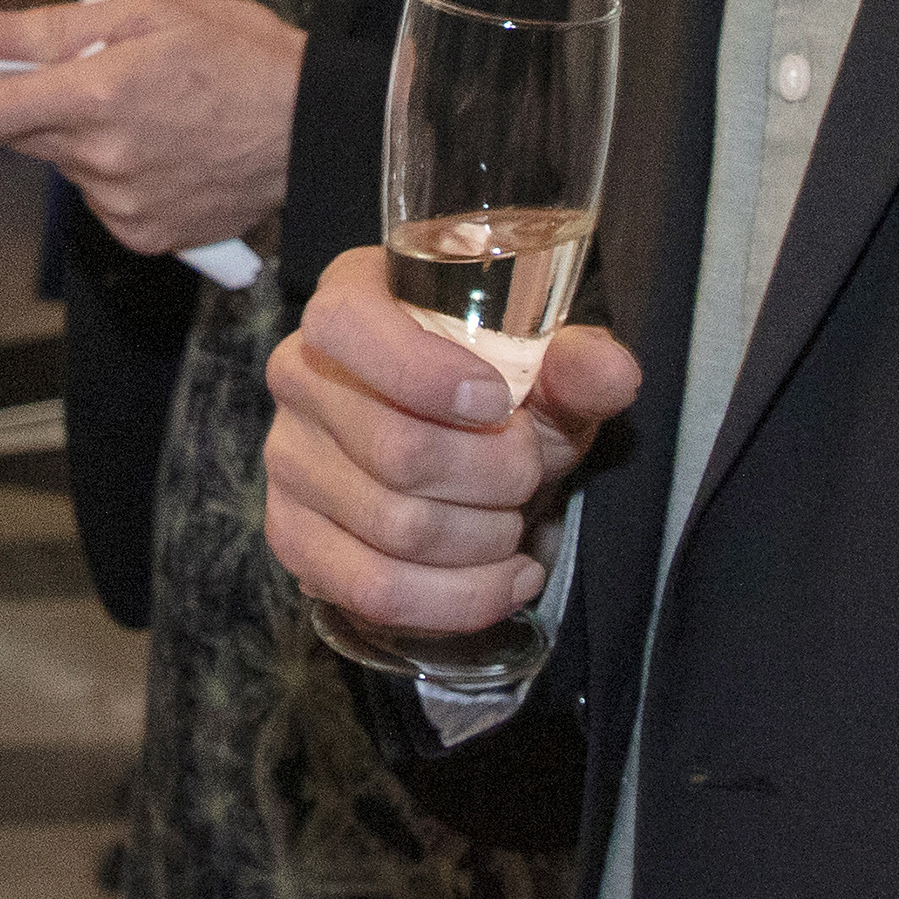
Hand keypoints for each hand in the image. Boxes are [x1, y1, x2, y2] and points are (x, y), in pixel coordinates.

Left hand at [0, 0, 295, 253]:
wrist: (318, 129)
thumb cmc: (246, 56)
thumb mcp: (152, 9)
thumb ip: (57, 23)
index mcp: (98, 96)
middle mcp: (101, 159)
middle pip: (23, 132)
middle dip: (35, 100)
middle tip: (87, 73)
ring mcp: (122, 204)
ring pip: (65, 161)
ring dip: (82, 132)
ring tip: (150, 105)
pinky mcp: (145, 233)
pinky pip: (101, 195)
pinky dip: (115, 167)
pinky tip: (164, 145)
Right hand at [262, 244, 638, 648]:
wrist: (469, 459)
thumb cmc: (501, 399)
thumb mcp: (547, 372)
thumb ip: (579, 366)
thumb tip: (611, 373)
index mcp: (350, 299)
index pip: (348, 326)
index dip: (426, 373)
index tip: (500, 404)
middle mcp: (299, 372)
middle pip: (398, 449)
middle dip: (498, 475)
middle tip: (530, 472)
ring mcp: (286, 460)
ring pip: (396, 527)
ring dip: (487, 539)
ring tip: (516, 524)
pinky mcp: (292, 537)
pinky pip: (374, 590)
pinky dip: (460, 599)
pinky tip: (505, 579)